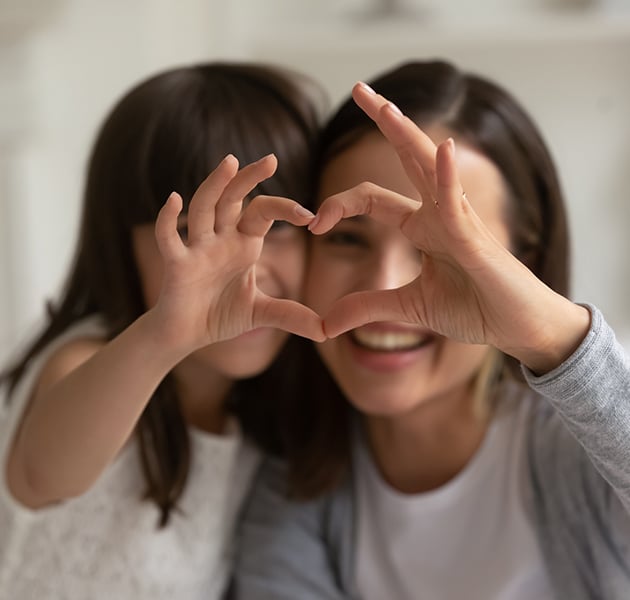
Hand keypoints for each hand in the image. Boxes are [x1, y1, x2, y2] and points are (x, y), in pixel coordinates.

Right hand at [152, 154, 324, 353]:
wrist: (187, 336)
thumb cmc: (220, 316)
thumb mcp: (262, 314)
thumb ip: (291, 315)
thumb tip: (326, 331)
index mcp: (243, 244)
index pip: (263, 213)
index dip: (284, 209)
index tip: (309, 216)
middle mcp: (220, 239)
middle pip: (233, 199)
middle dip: (249, 179)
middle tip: (271, 159)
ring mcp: (197, 248)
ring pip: (204, 208)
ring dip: (215, 185)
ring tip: (230, 162)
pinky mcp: (176, 264)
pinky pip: (168, 237)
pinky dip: (167, 219)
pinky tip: (174, 199)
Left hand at [310, 83, 588, 371]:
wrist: (515, 330)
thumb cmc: (473, 310)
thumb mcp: (408, 307)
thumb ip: (367, 307)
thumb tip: (325, 324)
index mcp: (422, 227)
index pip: (373, 198)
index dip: (338, 204)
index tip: (313, 224)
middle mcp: (439, 214)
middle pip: (407, 158)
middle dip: (384, 122)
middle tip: (357, 88)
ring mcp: (459, 222)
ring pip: (431, 168)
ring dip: (408, 135)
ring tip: (383, 106)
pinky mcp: (477, 241)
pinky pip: (458, 206)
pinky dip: (450, 178)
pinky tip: (444, 150)